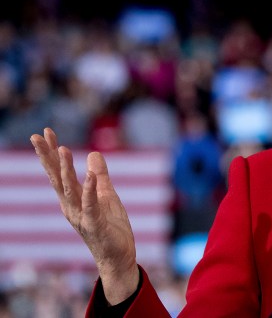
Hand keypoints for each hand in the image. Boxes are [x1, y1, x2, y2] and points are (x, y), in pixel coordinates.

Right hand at [30, 127, 139, 304]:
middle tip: (36, 136)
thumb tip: (93, 153)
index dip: (52, 152)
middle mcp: (71, 206)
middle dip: (47, 157)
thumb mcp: (107, 195)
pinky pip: (91, 205)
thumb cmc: (111, 227)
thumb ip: (100, 175)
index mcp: (72, 198)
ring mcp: (81, 216)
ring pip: (70, 190)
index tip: (45, 132)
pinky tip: (91, 176)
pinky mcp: (95, 225)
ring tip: (63, 149)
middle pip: (56, 178)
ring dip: (66, 170)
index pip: (59, 172)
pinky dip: (90, 190)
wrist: (118, 256)